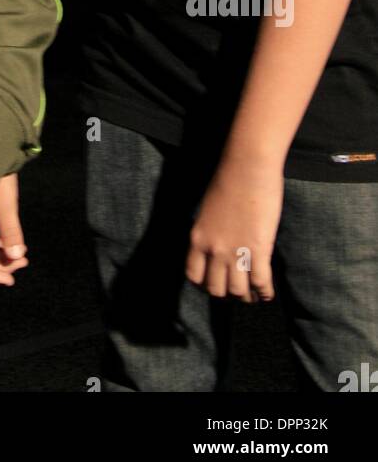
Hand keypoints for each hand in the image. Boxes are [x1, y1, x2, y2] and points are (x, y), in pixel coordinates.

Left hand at [185, 157, 283, 302]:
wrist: (247, 166)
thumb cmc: (229, 179)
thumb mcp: (208, 208)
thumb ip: (210, 229)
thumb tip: (219, 242)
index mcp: (197, 237)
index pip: (194, 275)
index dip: (204, 285)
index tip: (215, 285)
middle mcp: (213, 249)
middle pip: (215, 289)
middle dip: (226, 294)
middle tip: (237, 291)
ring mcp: (235, 251)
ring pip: (237, 291)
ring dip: (246, 296)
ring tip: (253, 294)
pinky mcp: (258, 250)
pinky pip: (260, 283)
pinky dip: (265, 293)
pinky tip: (268, 293)